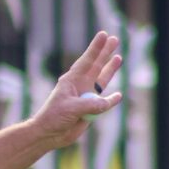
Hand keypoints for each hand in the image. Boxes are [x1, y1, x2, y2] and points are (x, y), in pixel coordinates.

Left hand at [31, 31, 123, 148]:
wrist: (49, 134)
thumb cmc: (54, 117)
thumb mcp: (71, 108)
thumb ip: (91, 104)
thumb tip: (109, 102)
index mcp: (71, 80)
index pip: (86, 61)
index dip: (95, 48)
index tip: (104, 34)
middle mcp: (80, 85)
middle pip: (96, 66)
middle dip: (105, 53)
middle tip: (115, 39)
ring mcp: (86, 96)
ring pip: (101, 80)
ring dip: (110, 70)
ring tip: (119, 57)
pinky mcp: (90, 109)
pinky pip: (104, 103)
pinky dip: (111, 100)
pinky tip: (118, 95)